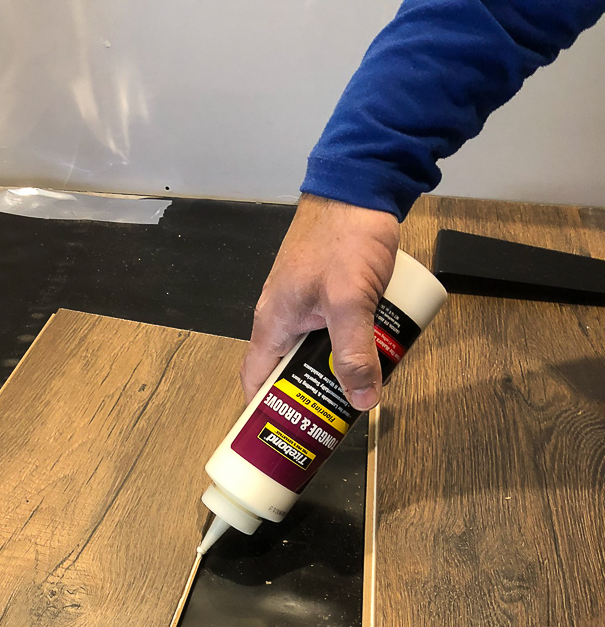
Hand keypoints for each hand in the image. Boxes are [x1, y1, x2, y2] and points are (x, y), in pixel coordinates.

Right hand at [240, 194, 398, 410]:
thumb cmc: (344, 235)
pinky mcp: (329, 293)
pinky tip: (375, 352)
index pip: (256, 381)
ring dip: (339, 369)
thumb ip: (355, 351)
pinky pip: (336, 331)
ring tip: (364, 386)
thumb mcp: (351, 301)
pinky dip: (352, 345)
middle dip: (314, 397)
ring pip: (318, 352)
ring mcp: (307, 304)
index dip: (265, 412)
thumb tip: (361, 399)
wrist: (361, 185)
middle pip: (292, 372)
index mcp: (273, 323)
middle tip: (338, 418)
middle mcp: (284, 317)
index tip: (282, 437)